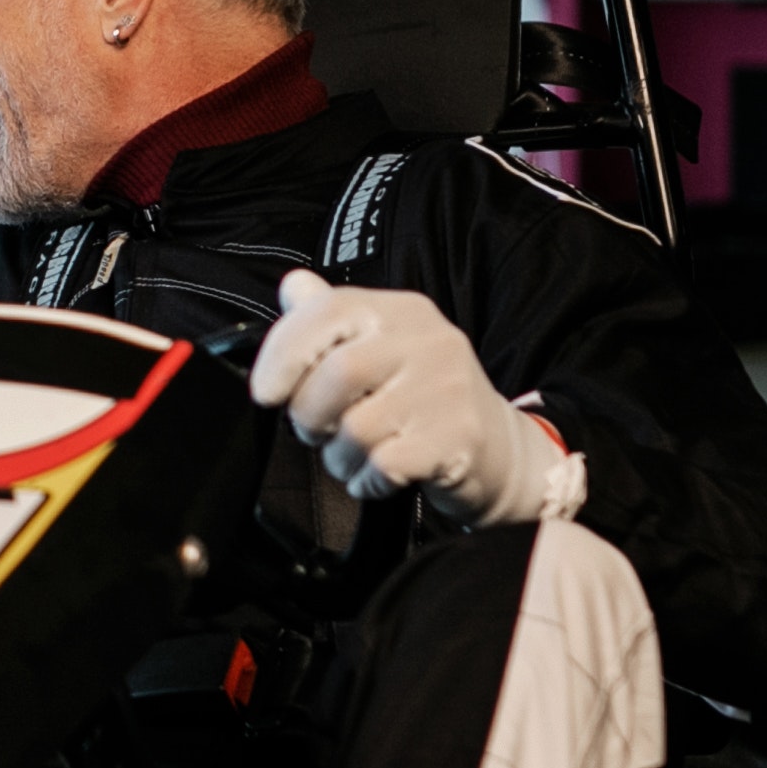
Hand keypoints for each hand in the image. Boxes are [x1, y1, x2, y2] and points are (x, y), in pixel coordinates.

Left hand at [251, 271, 580, 527]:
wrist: (499, 450)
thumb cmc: (425, 399)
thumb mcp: (383, 347)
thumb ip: (333, 320)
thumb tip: (292, 288)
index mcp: (401, 312)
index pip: (328, 311)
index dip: (283, 352)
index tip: (266, 391)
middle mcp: (429, 342)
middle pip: (338, 373)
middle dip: (308, 413)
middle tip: (315, 430)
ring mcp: (448, 391)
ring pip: (356, 428)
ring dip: (338, 455)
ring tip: (352, 454)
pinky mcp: (457, 440)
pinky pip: (382, 465)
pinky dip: (365, 479)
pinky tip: (376, 474)